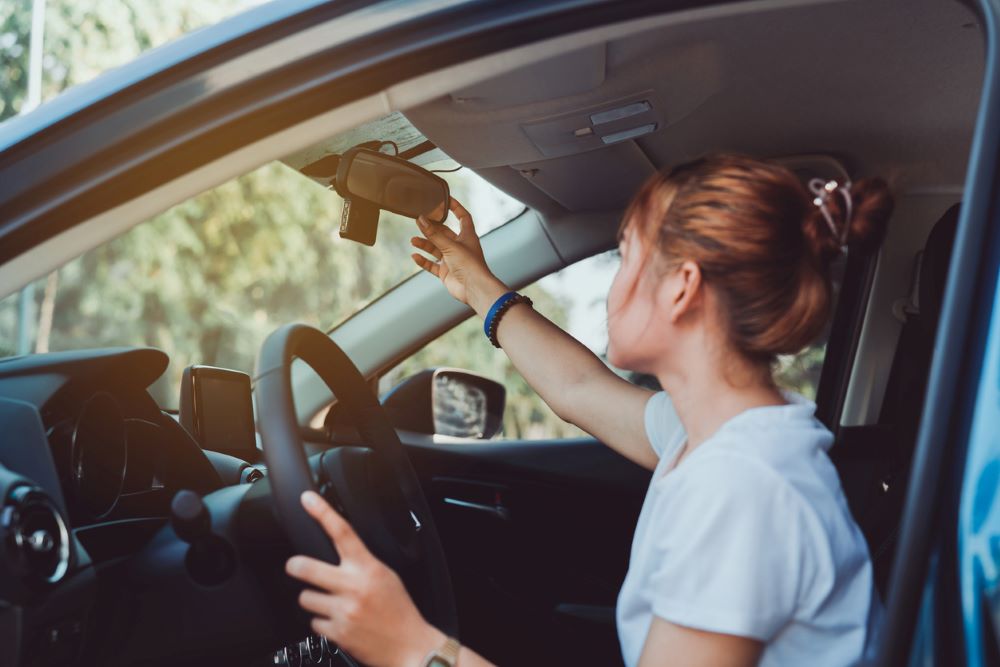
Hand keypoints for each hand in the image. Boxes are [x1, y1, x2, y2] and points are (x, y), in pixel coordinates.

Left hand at [286, 491, 444, 666]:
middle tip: (294, 566)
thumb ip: (363, 564)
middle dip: (295, 566)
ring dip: (314, 600)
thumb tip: (340, 553)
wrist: (410, 647)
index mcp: (368, 568)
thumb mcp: (386, 577)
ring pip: (306, 598)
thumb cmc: (400, 611)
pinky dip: (322, 622)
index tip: (307, 500)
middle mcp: (353, 587)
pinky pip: (314, 623)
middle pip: (307, 567)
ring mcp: (343, 611)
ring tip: (331, 604)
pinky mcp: (337, 633)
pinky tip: (339, 622)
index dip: (322, 512)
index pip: (343, 533)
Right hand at [410, 198, 506, 314]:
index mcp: (467, 236)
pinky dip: (424, 261)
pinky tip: (415, 256)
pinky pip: (432, 265)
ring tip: (413, 240)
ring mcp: (453, 260)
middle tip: (418, 221)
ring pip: (436, 249)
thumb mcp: (450, 245)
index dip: (455, 207)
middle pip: (444, 233)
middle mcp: (460, 247)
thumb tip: (420, 219)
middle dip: (431, 228)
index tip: (445, 199)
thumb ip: (434, 234)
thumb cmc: (469, 265)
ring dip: (425, 244)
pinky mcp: (446, 272)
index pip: (463, 217)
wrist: (474, 289)